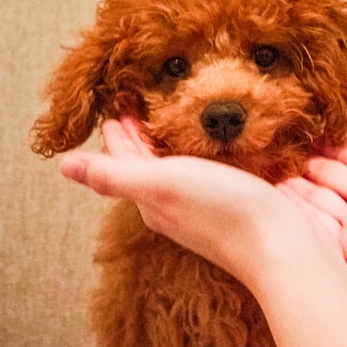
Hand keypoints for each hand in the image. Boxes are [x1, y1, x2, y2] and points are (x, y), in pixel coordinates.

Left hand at [60, 117, 342, 293]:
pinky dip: (200, 150)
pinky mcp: (235, 201)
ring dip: (169, 140)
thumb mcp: (162, 184)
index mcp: (151, 198)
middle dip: (139, 133)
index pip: (123, 157)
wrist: (284, 248)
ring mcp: (205, 204)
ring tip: (172, 111)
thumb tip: (62, 166)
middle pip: (147, 162)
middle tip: (138, 98)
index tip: (115, 99)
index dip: (117, 129)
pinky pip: (208, 169)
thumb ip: (114, 174)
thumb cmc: (223, 212)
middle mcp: (174, 203)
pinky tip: (213, 139)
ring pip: (177, 166)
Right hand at [283, 121, 346, 346]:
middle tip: (277, 149)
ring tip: (265, 173)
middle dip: (306, 164)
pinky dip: (295, 216)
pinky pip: (316, 232)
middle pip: (330, 179)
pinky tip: (273, 200)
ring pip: (317, 203)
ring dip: (293, 189)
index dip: (335, 146)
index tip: (311, 131)